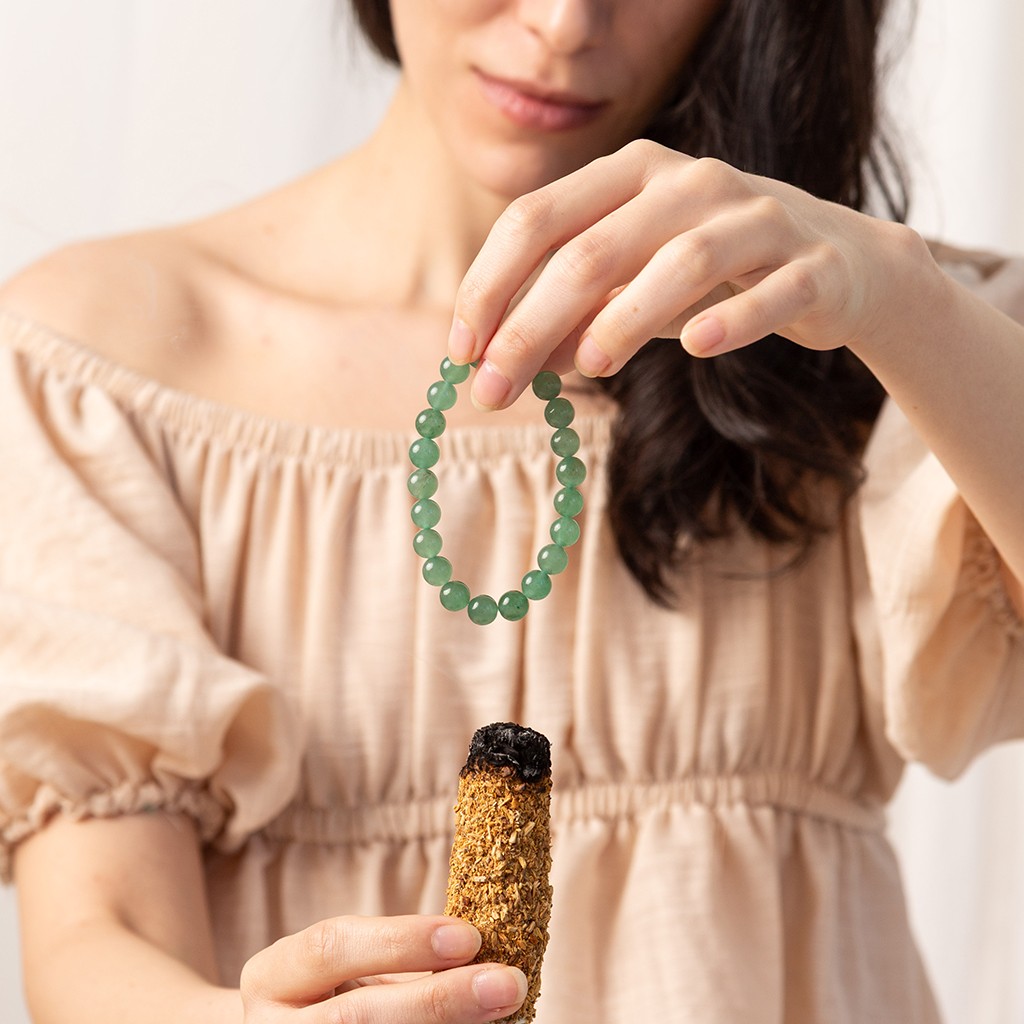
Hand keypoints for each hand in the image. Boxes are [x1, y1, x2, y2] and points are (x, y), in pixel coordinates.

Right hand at [240, 915, 526, 1022]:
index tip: (470, 935)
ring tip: (503, 1015)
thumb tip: (482, 945)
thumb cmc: (336, 994)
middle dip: (437, 1000)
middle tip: (507, 983)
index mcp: (274, 976)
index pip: (331, 946)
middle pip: (355, 1019)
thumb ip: (399, 954)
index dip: (402, 940)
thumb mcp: (348, 966)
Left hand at [449, 138, 917, 408]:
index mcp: (630, 175)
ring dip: (625, 318)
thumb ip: (568, 318)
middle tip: (495, 389)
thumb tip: (501, 366)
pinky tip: (699, 348)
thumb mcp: (629, 293)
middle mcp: (690, 183)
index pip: (535, 219)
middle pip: (592, 248)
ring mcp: (757, 217)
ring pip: (680, 261)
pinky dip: (735, 319)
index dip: (489, 286)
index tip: (461, 353)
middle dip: (532, 323)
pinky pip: (772, 290)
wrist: (837, 266)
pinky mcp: (813, 262)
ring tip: (589, 367)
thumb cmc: (714, 278)